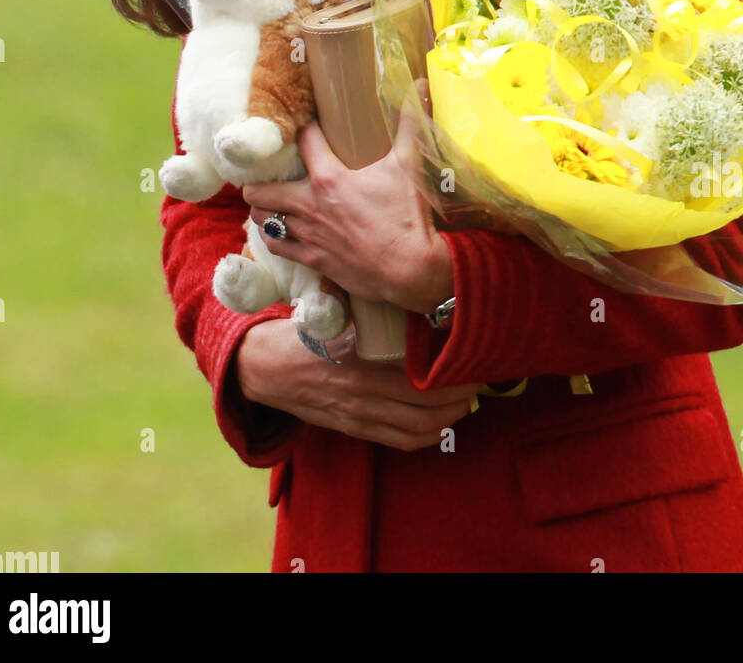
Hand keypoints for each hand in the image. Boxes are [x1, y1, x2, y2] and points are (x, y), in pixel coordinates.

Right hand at [235, 318, 478, 451]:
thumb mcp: (335, 312)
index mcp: (359, 363)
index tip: (472, 356)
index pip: (419, 378)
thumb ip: (372, 312)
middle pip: (426, 409)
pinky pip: (399, 441)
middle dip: (461, 398)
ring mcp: (357, 417)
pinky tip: (441, 422)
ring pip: (417, 430)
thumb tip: (416, 302)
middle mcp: (361, 396)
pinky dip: (427, 435)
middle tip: (479, 379)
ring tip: (465, 400)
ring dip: (449, 419)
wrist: (263, 367)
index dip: (452, 374)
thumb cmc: (303, 330)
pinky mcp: (353, 429)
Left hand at [243, 91, 452, 312]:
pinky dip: (272, 235)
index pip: (302, 140)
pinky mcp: (311, 259)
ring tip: (271, 198)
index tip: (309, 126)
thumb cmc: (407, 215)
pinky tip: (278, 228)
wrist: (410, 269)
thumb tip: (420, 87)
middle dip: (259, 177)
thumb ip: (409, 125)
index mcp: (329, 177)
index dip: (304, 128)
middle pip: (260, 187)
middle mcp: (309, 204)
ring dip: (263, 206)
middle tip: (270, 171)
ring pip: (261, 216)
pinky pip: (275, 244)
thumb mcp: (409, 166)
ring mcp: (307, 234)